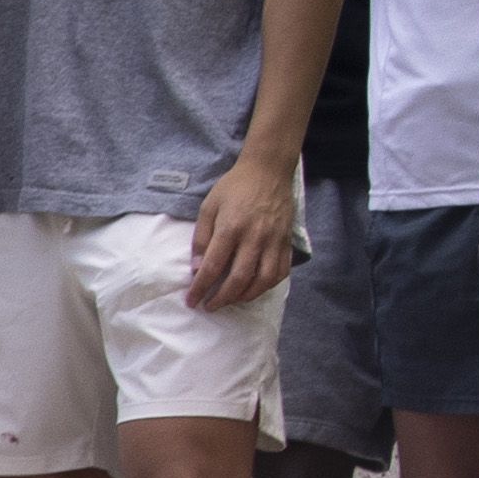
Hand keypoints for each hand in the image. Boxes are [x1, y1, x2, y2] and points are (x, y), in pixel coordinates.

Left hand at [187, 156, 301, 315]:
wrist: (268, 171)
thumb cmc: (234, 187)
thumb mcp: (209, 206)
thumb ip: (202, 238)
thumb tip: (197, 268)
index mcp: (231, 227)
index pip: (214, 266)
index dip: (201, 287)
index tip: (192, 300)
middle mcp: (255, 237)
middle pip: (239, 278)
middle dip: (222, 298)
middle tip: (210, 306)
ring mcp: (274, 241)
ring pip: (263, 280)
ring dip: (246, 296)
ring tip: (232, 300)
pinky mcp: (286, 241)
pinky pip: (281, 272)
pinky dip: (268, 285)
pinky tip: (255, 288)